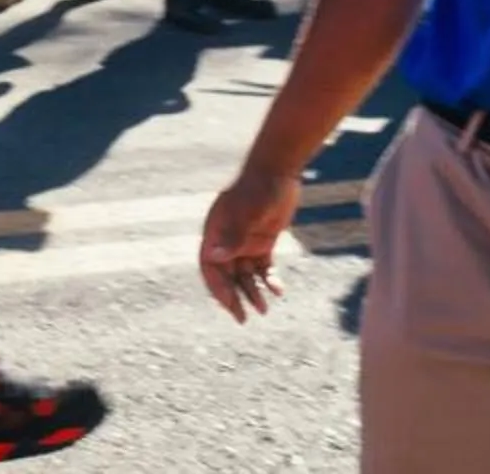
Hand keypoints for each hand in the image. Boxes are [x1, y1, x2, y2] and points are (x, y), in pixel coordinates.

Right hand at [198, 169, 298, 322]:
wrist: (279, 170)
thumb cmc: (259, 188)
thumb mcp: (247, 214)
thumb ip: (232, 237)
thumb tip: (214, 259)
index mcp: (215, 232)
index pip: (210, 266)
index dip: (217, 288)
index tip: (230, 306)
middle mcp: (227, 239)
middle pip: (226, 274)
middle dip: (234, 297)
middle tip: (244, 319)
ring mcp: (245, 240)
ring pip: (245, 273)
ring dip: (252, 292)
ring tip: (264, 310)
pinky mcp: (262, 240)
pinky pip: (263, 266)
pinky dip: (269, 279)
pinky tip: (279, 291)